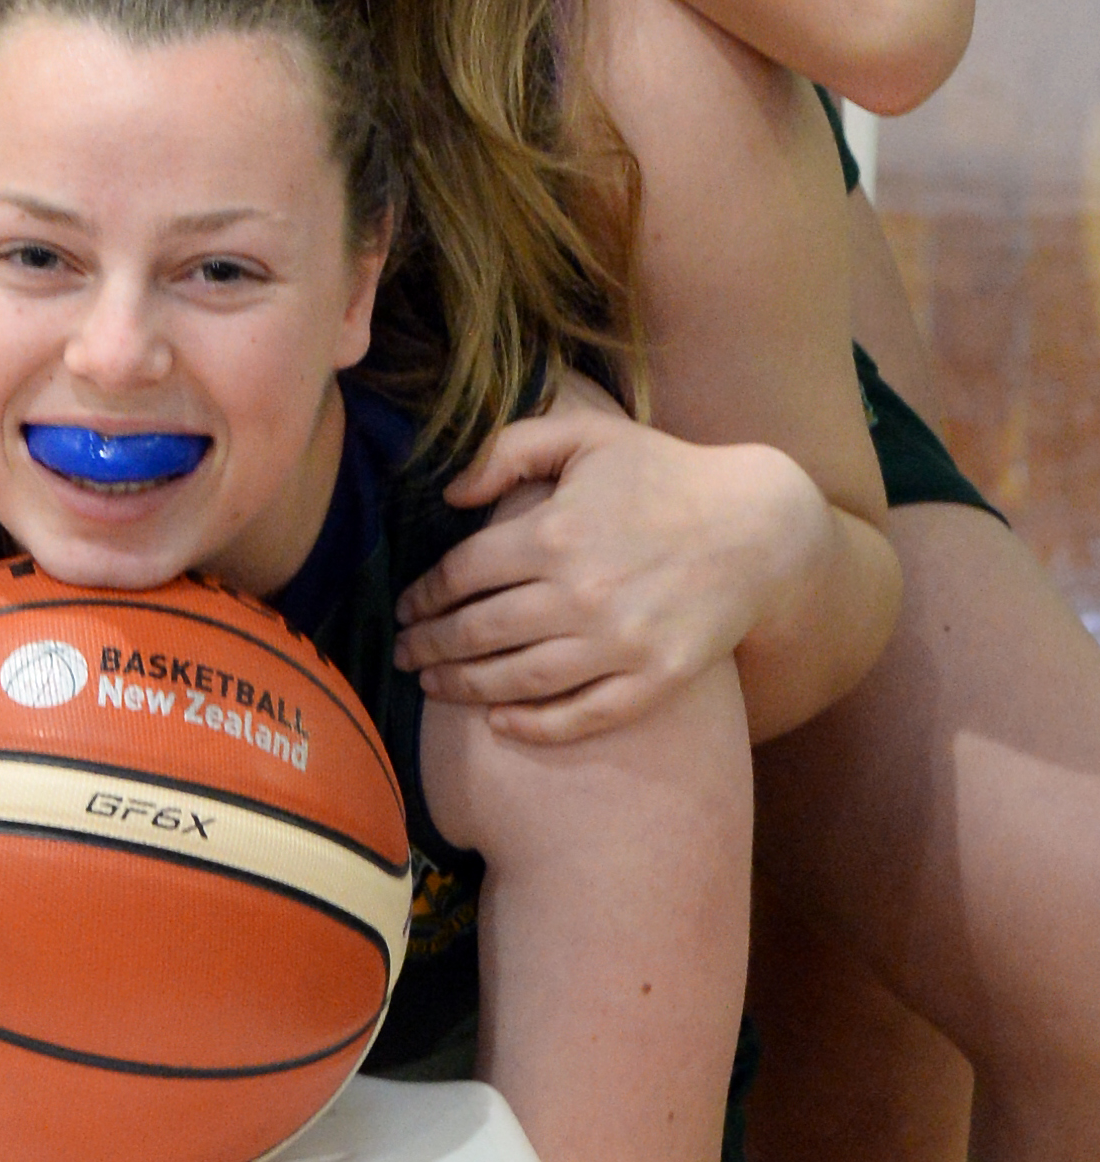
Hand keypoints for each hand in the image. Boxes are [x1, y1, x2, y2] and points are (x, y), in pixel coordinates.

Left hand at [393, 373, 819, 737]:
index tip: (406, 605)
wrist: (755, 528)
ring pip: (518, 680)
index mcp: (554, 532)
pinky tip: (501, 724)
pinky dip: (534, 726)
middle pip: (479, 633)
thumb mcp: (586, 436)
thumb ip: (509, 449)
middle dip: (431, 646)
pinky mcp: (653, 681)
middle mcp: (578, 594)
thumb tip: (450, 492)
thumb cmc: (663, 474)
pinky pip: (580, 716)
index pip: (463, 574)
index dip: (424, 594)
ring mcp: (617, 645)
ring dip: (465, 687)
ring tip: (434, 686)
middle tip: (405, 653)